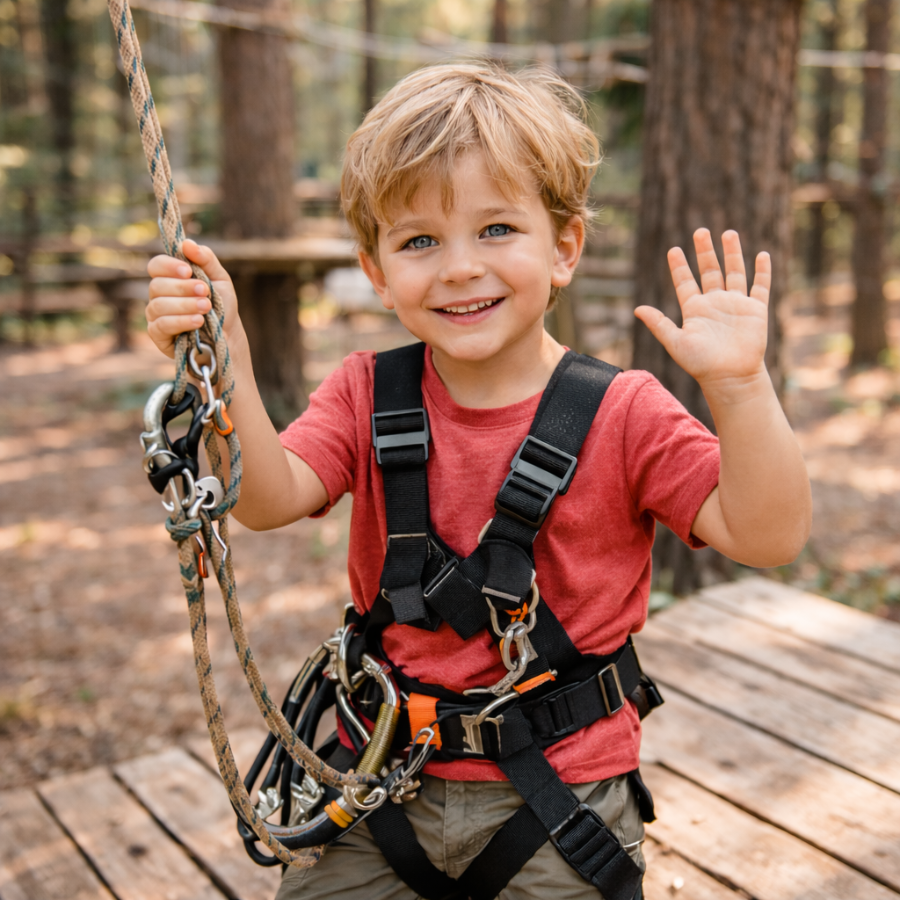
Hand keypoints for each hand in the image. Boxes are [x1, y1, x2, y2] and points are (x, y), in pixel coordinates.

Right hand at [146, 239, 242, 357]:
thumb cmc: (222, 306)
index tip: (188, 271)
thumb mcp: (220, 279)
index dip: (169, 266)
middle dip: (183, 288)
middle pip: (156, 286)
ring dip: (185, 305)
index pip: (156, 266)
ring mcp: (156, 316)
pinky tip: (198, 321)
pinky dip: (181, 321)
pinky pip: (161, 325)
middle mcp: (158, 296)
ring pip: (158, 305)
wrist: (228, 335)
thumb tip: (187, 243)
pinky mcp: (158, 336)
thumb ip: (206, 259)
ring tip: (207, 307)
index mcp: (170, 279)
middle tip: (205, 291)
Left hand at [635, 229, 770, 392]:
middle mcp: (714, 304)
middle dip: (705, 252)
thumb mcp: (675, 342)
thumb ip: (659, 324)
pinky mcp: (755, 310)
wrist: (729, 376)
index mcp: (694, 310)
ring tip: (729, 233)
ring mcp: (736, 305)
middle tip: (701, 231)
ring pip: (734, 273)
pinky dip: (762, 271)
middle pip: (709, 271)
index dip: (679, 266)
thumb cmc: (700, 363)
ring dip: (732, 253)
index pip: (685, 282)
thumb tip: (637, 309)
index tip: (673, 249)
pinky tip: (761, 254)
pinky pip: (760, 287)